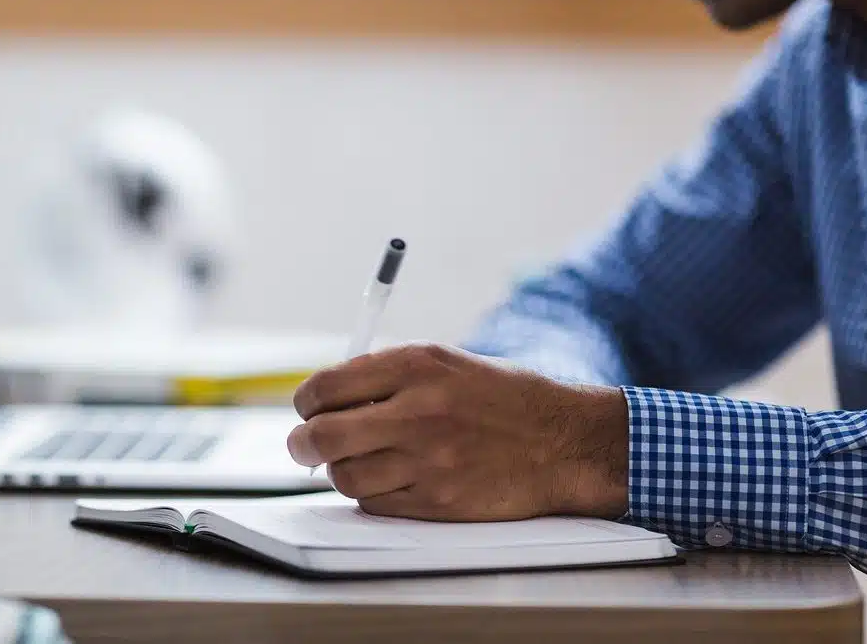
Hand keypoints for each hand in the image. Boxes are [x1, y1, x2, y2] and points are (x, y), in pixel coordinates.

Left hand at [287, 343, 628, 521]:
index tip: (308, 409)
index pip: (325, 387)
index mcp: (415, 365)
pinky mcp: (437, 502)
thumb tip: (325, 399)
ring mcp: (427, 460)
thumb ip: (385, 376)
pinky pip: (374, 503)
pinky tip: (391, 478)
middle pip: (321, 436)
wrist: (563, 442)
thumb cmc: (501, 398)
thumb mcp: (445, 363)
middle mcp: (417, 411)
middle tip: (305, 445)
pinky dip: (371, 494)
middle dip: (303, 443)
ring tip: (359, 460)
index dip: (306, 402)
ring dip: (340, 471)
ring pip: (343, 476)